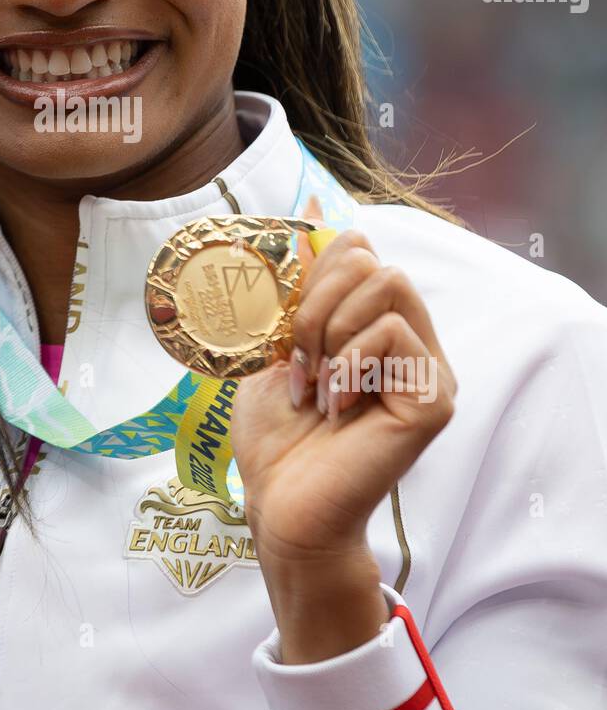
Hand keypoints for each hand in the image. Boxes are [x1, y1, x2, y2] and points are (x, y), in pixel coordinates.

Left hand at [229, 197, 456, 660]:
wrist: (281, 503)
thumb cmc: (276, 433)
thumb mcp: (277, 341)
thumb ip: (302, 280)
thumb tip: (311, 206)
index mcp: (376, 326)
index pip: (359, 250)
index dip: (312, 275)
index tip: (285, 331)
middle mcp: (413, 342)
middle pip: (373, 260)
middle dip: (317, 304)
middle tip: (301, 364)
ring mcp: (430, 370)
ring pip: (388, 283)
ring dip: (332, 332)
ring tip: (320, 386)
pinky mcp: (434, 397)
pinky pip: (393, 332)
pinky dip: (350, 363)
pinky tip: (339, 408)